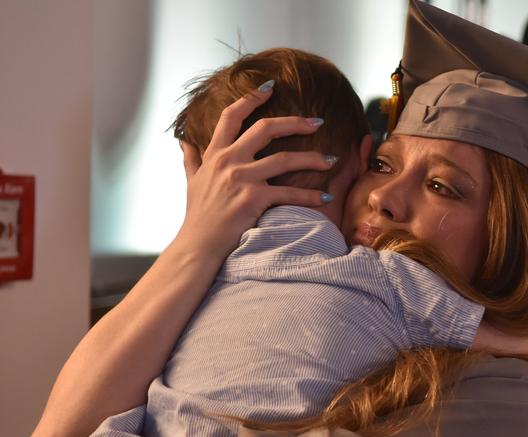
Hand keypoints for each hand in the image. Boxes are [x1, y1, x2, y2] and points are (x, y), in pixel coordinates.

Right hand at [175, 84, 337, 257]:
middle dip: (295, 122)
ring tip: (332, 160)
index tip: (271, 87)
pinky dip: (310, 196)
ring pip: (285, 159)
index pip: (231, 115)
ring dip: (313, 158)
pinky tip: (325, 197)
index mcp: (215, 153)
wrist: (198, 245)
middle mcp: (228, 161)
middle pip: (265, 128)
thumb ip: (191, 158)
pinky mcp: (254, 199)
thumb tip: (183, 140)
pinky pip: (289, 193)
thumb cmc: (198, 216)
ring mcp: (241, 179)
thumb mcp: (191, 181)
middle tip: (318, 121)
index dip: (251, 98)